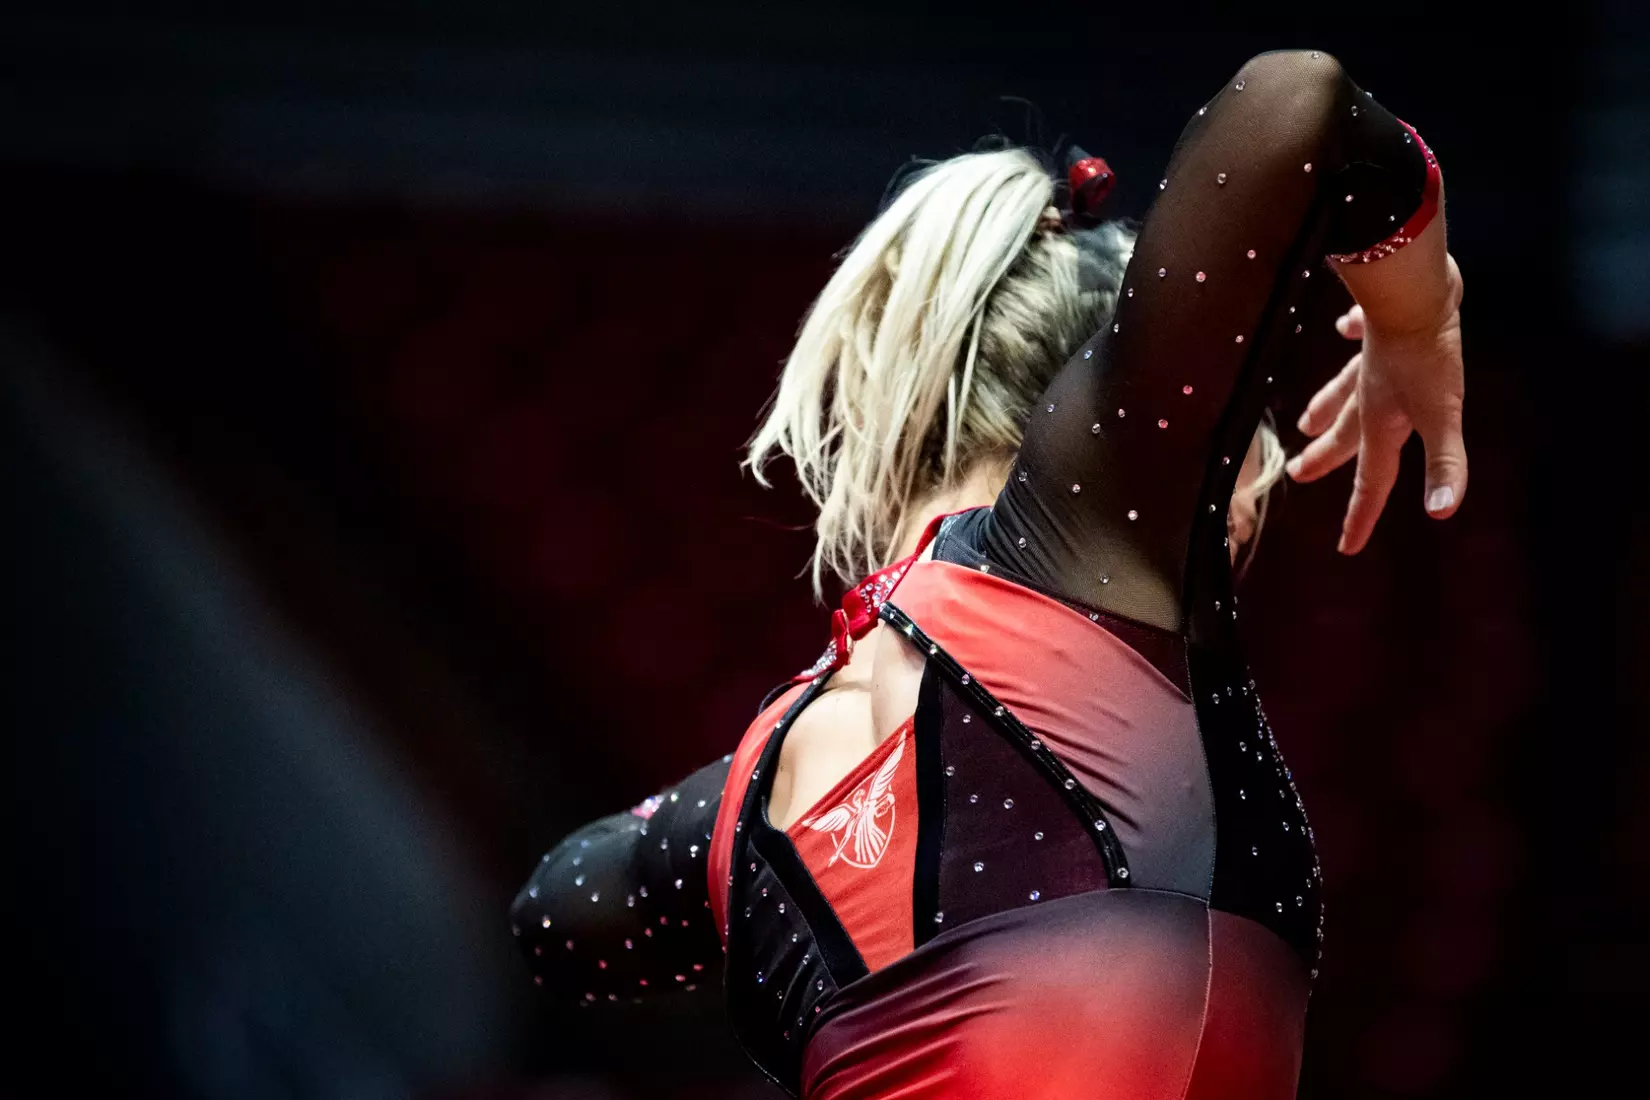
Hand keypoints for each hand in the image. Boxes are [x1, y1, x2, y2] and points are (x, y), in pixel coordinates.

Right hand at [1286, 257, 1465, 553]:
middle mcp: (1370, 396)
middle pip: (1343, 437)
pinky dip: (1350, 335)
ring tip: (1306, 421)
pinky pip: (1358, 335)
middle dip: (1324, 460)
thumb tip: (1441, 512)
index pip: (1372, 480)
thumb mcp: (1442, 414)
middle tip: (1298, 476)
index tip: (1347, 547)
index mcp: (1381, 423)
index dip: (1361, 516)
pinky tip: (1344, 329)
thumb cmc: (1427, 355)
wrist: (1412, 291)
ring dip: (1325, 406)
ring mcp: (1371, 362)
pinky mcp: (1380, 327)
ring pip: (1342, 391)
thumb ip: (1444, 463)